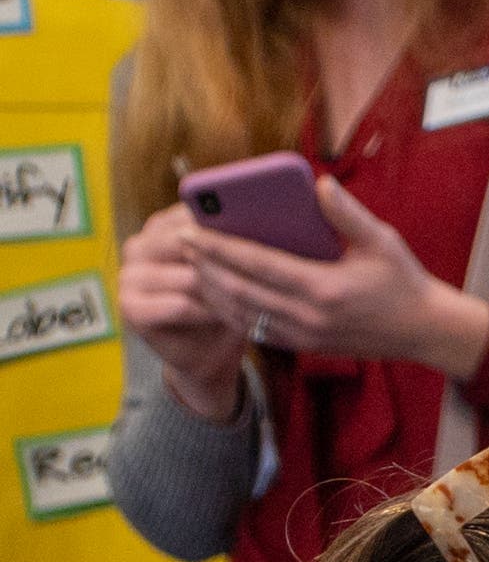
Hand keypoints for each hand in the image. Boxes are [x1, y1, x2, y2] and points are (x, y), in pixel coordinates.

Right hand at [112, 208, 254, 417]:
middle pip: (188, 241)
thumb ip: (244, 239)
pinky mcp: (131, 307)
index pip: (194, 212)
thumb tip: (286, 212)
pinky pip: (179, 305)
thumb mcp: (239, 266)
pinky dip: (210, 313)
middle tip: (271, 267)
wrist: (209, 349)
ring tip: (259, 296)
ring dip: (225, 288)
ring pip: (188, 275)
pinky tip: (235, 318)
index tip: (275, 225)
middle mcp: (140, 245)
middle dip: (229, 256)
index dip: (234, 221)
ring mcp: (129, 275)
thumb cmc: (230, 301)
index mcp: (163, 226)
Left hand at [172, 176, 488, 377]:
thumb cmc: (405, 281)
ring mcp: (304, 335)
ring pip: (240, 313)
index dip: (219, 247)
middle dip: (205, 266)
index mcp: (325, 288)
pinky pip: (254, 328)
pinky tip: (217, 292)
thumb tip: (318, 184)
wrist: (425, 331)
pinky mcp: (304, 345)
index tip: (190, 230)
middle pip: (239, 291)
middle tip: (181, 243)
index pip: (257, 264)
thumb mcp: (383, 241)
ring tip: (193, 265)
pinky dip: (229, 310)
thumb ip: (348, 213)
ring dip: (211, 289)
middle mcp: (309, 316)